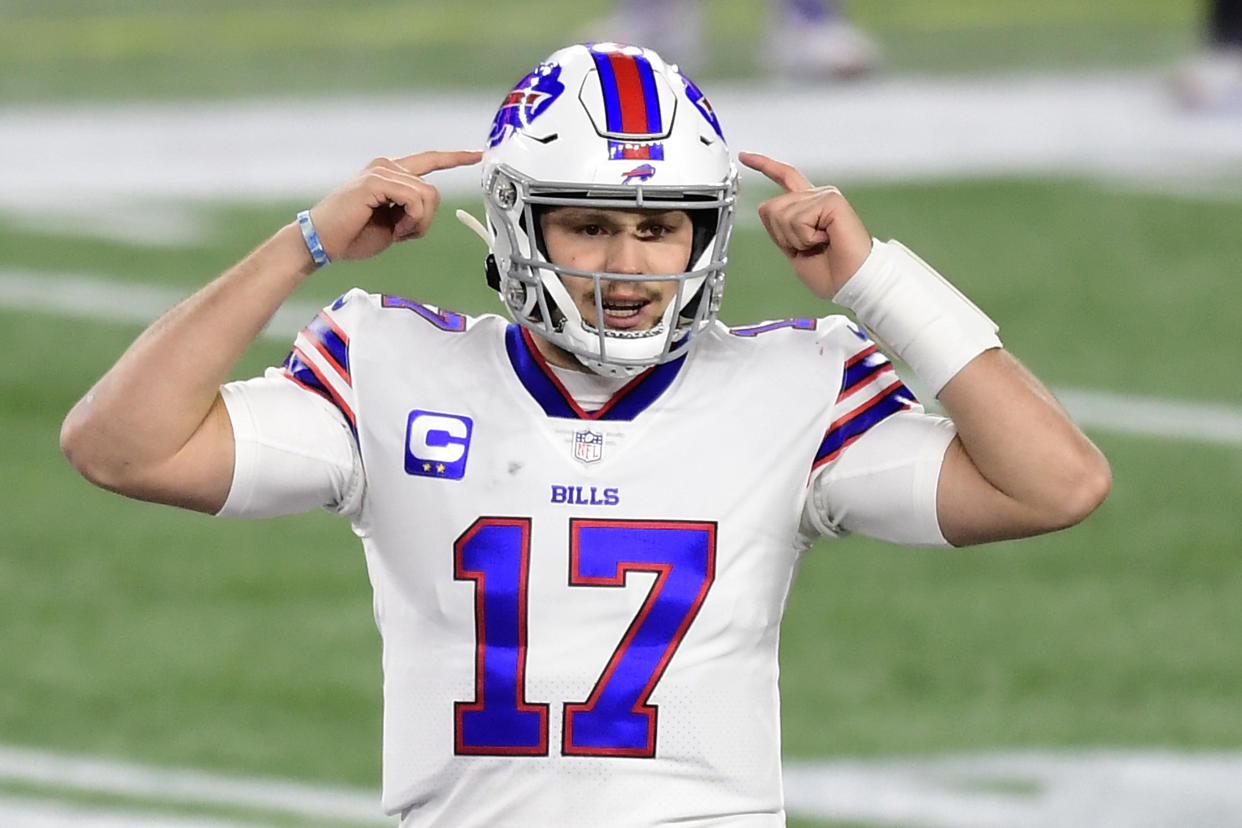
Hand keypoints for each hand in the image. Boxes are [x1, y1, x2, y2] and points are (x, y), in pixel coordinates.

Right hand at [308, 150, 482, 262]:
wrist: (322, 242)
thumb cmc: (352, 235)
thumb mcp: (393, 224)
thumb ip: (412, 212)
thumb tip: (426, 210)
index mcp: (390, 174)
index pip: (429, 160)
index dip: (454, 158)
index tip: (477, 154)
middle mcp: (386, 166)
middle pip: (432, 190)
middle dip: (426, 219)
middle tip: (404, 233)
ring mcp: (380, 171)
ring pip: (427, 195)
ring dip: (418, 222)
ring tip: (396, 231)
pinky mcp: (375, 181)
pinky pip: (414, 199)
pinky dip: (412, 219)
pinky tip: (395, 229)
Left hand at [739, 151, 871, 299]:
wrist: (851, 282)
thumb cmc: (830, 272)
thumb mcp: (793, 249)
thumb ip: (780, 227)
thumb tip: (765, 207)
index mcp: (807, 206)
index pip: (783, 177)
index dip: (763, 165)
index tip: (745, 156)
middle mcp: (816, 196)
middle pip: (770, 208)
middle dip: (782, 236)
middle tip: (809, 247)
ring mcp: (824, 195)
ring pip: (781, 215)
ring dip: (796, 239)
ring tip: (821, 243)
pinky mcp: (831, 200)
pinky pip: (798, 219)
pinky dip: (806, 238)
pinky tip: (826, 239)